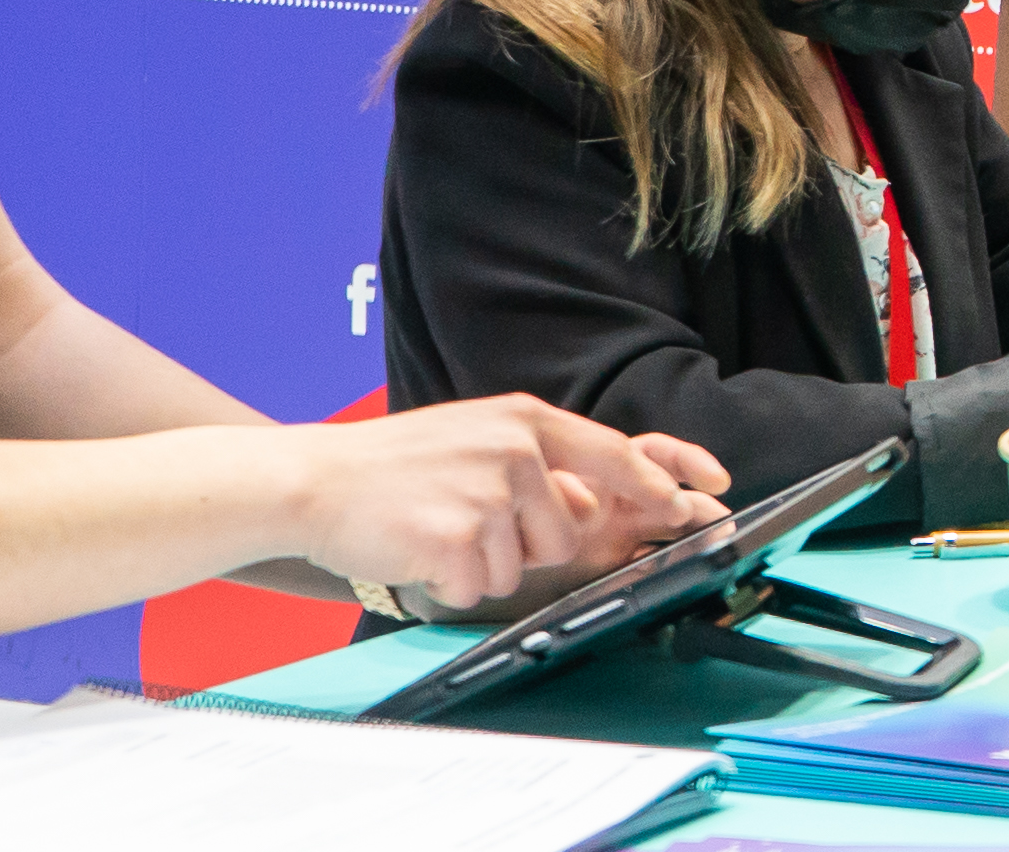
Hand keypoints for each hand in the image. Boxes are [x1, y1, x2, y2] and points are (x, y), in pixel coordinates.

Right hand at [287, 395, 727, 610]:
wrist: (313, 480)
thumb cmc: (392, 467)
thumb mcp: (473, 437)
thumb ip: (533, 461)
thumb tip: (589, 503)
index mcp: (524, 421)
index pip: (611, 454)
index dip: (654, 485)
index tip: (695, 501)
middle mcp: (516, 451)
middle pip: (567, 533)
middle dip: (524, 544)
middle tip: (464, 518)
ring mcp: (489, 493)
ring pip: (522, 567)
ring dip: (483, 564)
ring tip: (436, 527)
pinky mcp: (459, 537)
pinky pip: (479, 587)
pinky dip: (449, 582)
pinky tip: (418, 548)